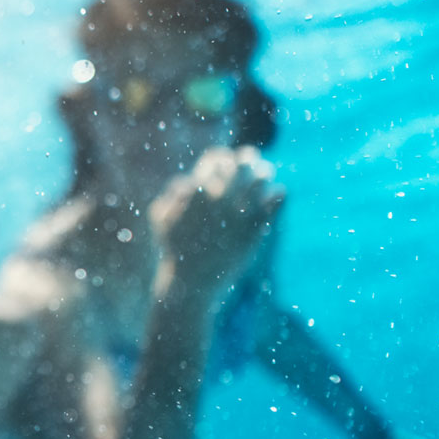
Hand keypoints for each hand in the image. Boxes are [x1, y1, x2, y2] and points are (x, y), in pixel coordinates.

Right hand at [149, 146, 284, 302]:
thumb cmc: (174, 249)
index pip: (216, 158)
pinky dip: (277, 193)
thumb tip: (188, 180)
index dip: (222, 156)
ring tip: (266, 174)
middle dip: (247, 158)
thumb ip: (172, 194)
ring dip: (264, 172)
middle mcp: (221, 196)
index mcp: (198, 189)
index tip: (227, 158)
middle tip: (252, 158)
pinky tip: (277, 193)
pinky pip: (275, 199)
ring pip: (261, 178)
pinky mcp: (257, 226)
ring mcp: (241, 211)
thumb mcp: (161, 218)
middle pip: (241, 163)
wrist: (192, 283)